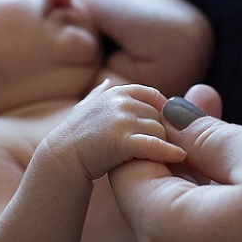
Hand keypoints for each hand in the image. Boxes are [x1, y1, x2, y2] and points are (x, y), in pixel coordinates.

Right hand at [51, 81, 185, 180]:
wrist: (63, 158)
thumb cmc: (76, 135)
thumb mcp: (86, 108)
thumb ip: (100, 94)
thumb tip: (107, 82)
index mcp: (117, 92)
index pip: (152, 96)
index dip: (164, 109)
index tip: (168, 124)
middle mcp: (121, 103)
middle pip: (159, 115)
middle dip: (163, 131)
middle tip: (168, 145)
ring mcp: (121, 121)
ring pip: (159, 130)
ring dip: (165, 143)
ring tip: (168, 155)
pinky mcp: (122, 142)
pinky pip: (155, 145)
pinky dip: (169, 151)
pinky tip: (179, 156)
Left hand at [109, 86, 241, 241]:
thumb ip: (203, 134)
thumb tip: (168, 117)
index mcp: (167, 236)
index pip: (125, 173)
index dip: (145, 130)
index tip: (172, 101)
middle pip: (162, 199)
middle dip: (188, 145)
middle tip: (213, 97)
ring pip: (197, 224)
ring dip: (220, 174)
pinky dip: (237, 215)